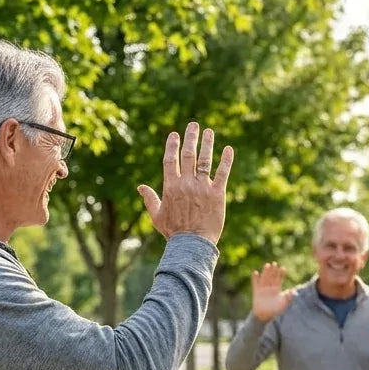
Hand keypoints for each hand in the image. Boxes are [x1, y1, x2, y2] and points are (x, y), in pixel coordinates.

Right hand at [138, 122, 233, 243]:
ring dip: (207, 143)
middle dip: (191, 137)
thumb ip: (149, 199)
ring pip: (205, 160)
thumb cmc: (174, 232)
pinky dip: (226, 160)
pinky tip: (229, 149)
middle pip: (189, 154)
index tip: (175, 134)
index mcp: (171, 186)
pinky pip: (222, 173)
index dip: (173, 145)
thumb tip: (140, 187)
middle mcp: (186, 183)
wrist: (192, 244)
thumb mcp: (157, 216)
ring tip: (209, 132)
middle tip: (194, 125)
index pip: (171, 159)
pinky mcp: (217, 194)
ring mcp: (203, 187)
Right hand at [251, 262, 293, 321]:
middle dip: (273, 270)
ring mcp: (263, 289)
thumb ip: (289, 297)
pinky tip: (256, 272)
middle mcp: (270, 288)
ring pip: (264, 278)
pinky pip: (255, 283)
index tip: (283, 268)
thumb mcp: (284, 304)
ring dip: (265, 272)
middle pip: (272, 277)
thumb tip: (293, 290)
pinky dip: (255, 278)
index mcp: (277, 290)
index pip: (279, 279)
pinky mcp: (256, 291)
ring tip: (267, 265)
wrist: (264, 316)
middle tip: (275, 263)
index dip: (281, 274)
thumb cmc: (275, 311)